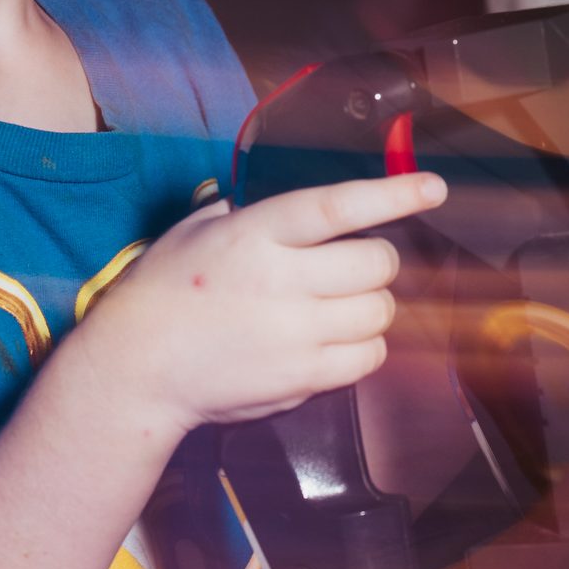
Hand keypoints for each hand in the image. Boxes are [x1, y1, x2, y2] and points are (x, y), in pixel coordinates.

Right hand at [77, 170, 445, 436]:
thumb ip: (252, 211)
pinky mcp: (301, 380)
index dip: (393, 195)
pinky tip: (337, 339)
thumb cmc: (162, 291)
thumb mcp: (198, 229)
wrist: (134, 370)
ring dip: (372, 303)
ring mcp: (294, 336)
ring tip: (340, 303)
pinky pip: (368, 358)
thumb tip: (305, 205)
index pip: (339, 207)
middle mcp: (281, 283)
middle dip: (378, 260)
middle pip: (377, 264)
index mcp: (256, 235)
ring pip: (380, 311)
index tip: (433, 187)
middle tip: (355, 265)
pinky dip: (365, 346)